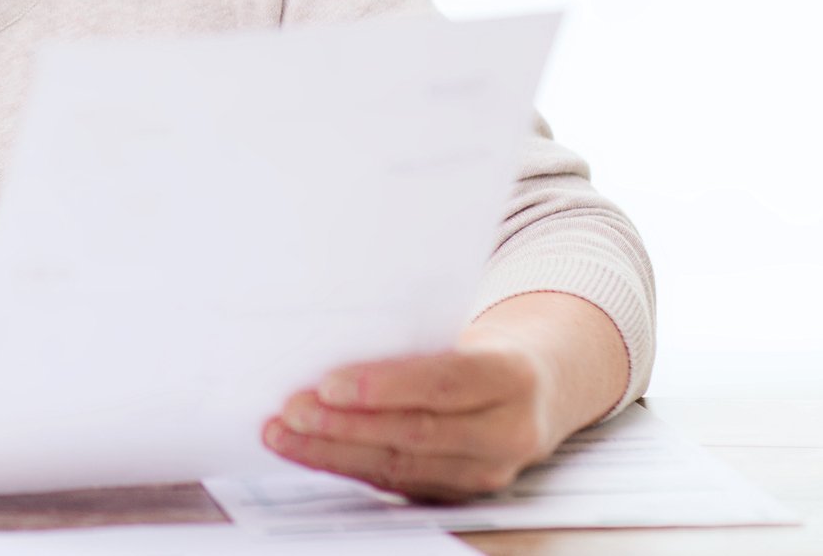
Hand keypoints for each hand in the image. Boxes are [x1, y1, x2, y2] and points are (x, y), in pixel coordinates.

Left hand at [261, 329, 559, 501]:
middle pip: (416, 433)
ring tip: (285, 435)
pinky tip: (309, 452)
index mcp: (513, 376)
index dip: (385, 387)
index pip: (444, 383)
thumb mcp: (466, 328)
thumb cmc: (483, 347)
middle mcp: (508, 432)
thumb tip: (329, 332)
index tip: (329, 384)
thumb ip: (414, 337)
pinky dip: (348, 466)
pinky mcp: (460, 493)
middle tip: (293, 411)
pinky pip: (397, 483)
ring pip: (402, 467)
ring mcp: (486, 471)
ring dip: (334, 453)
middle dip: (345, 425)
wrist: (538, 389)